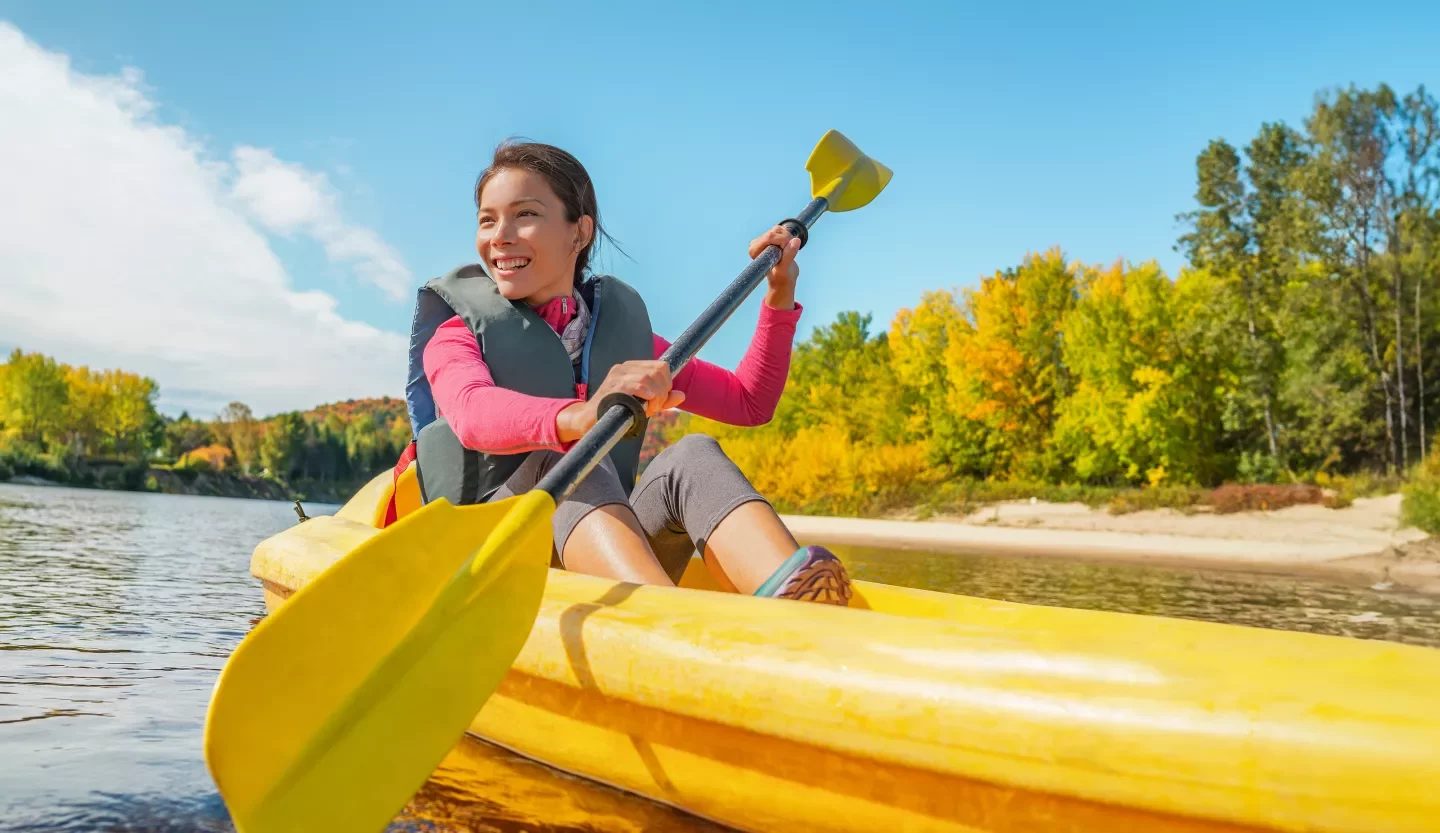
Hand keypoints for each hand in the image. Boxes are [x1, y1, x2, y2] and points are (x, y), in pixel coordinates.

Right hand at [556, 360, 686, 440]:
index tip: (659, 401)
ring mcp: (617, 375)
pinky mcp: (612, 387)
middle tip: (654, 407)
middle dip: (662, 391)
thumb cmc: (617, 412)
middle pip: (658, 371)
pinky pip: (637, 385)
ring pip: (649, 378)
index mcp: (633, 368)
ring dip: (655, 396)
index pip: (662, 366)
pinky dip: (646, 396)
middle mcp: (625, 368)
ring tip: (648, 409)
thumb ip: (663, 400)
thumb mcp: (644, 406)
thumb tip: (681, 395)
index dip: (666, 384)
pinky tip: (644, 406)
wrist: (590, 422)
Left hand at [748, 224, 800, 309]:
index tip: (785, 252)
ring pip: (780, 229)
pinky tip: (786, 249)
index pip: (769, 236)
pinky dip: (788, 238)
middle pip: (775, 231)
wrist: (783, 279)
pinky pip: (783, 230)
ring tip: (787, 252)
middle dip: (786, 240)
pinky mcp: (770, 237)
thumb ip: (789, 255)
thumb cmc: (781, 277)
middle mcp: (756, 244)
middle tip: (788, 253)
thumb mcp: (785, 269)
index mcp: (754, 251)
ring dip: (788, 239)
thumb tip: (796, 241)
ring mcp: (763, 239)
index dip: (782, 241)